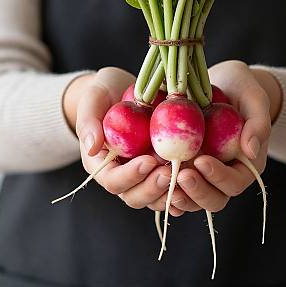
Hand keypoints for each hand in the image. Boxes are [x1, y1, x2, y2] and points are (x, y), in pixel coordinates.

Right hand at [63, 67, 193, 214]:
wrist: (121, 89)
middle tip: (169, 172)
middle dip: (152, 188)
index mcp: (100, 163)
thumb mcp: (93, 99)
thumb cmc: (104, 92)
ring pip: (155, 197)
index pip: (113, 181)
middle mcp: (121, 174)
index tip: (148, 160)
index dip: (130, 176)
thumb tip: (91, 147)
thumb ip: (88, 121)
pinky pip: (172, 188)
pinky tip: (197, 179)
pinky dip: (183, 190)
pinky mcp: (160, 169)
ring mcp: (142, 175)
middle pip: (134, 196)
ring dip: (169, 192)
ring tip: (185, 175)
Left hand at [174, 60, 281, 211]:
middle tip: (181, 175)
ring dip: (178, 195)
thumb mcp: (254, 98)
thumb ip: (258, 123)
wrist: (220, 83)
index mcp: (245, 165)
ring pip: (191, 199)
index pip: (234, 183)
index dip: (219, 177)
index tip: (201, 161)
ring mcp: (202, 174)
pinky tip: (149, 178)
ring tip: (161, 179)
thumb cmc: (241, 88)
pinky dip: (162, 188)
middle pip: (213, 199)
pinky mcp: (183, 167)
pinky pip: (173, 187)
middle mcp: (224, 175)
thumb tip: (250, 150)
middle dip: (197, 192)